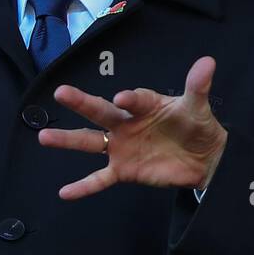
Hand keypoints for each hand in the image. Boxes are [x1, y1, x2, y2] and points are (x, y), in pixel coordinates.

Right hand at [39, 55, 227, 199]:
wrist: (202, 158)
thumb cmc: (196, 125)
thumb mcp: (197, 106)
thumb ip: (197, 86)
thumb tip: (208, 62)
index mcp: (144, 104)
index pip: (134, 99)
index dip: (129, 99)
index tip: (122, 98)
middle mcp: (127, 123)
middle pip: (100, 112)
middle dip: (81, 103)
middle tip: (61, 92)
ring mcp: (122, 147)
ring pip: (90, 142)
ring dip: (68, 140)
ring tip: (45, 137)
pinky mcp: (124, 170)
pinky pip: (100, 179)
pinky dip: (83, 187)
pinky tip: (64, 192)